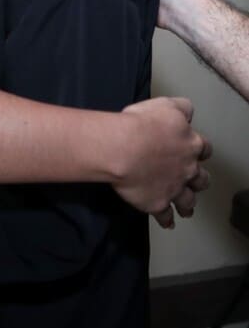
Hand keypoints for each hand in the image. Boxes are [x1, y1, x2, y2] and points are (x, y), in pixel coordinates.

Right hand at [114, 96, 210, 227]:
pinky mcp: (157, 203)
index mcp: (190, 144)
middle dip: (198, 180)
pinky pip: (164, 216)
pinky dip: (166, 219)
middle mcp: (187, 169)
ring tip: (186, 209)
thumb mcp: (164, 105)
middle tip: (194, 181)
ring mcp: (174, 189)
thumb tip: (188, 112)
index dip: (199, 150)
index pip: (204, 148)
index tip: (196, 151)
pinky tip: (166, 222)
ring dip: (187, 204)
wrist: (122, 149)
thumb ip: (181, 108)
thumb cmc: (141, 124)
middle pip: (201, 178)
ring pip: (187, 201)